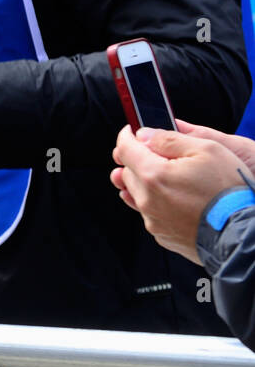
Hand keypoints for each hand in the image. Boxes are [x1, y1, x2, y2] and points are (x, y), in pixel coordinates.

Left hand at [110, 125, 247, 264]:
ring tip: (167, 177)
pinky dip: (156, 202)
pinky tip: (176, 198)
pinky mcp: (162, 234)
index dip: (127, 136)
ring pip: (136, 194)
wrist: (242, 232)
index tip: (131, 132)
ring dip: (145, 182)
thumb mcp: (207, 150)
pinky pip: (150, 212)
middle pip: (127, 172)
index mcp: (153, 175)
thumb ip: (169, 139)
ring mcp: (153, 220)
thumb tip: (143, 135)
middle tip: (155, 154)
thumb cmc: (228, 191)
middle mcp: (147, 200)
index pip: (124, 150)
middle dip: (137, 160)